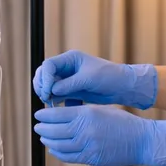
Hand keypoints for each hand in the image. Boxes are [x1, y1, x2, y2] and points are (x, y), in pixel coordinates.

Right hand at [32, 50, 157, 108]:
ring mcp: (68, 80)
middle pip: (44, 75)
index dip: (45, 79)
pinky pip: (57, 96)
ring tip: (52, 104)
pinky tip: (61, 107)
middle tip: (46, 98)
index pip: (48, 66)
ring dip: (47, 95)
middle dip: (42, 86)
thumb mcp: (89, 79)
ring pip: (48, 86)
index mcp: (70, 59)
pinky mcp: (71, 91)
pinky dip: (55, 101)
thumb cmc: (110, 77)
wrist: (123, 87)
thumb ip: (69, 85)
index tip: (48, 92)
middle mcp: (66, 68)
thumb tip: (51, 91)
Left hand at [33, 105, 165, 165]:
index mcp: (87, 113)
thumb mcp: (101, 110)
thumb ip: (81, 112)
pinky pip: (68, 156)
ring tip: (43, 136)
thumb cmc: (123, 122)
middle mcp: (85, 130)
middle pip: (54, 130)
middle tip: (37, 126)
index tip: (38, 114)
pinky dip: (57, 152)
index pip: (57, 114)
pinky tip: (54, 148)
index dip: (44, 115)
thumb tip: (61, 115)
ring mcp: (87, 146)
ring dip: (48, 140)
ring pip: (58, 144)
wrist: (141, 140)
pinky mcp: (91, 158)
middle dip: (42, 128)